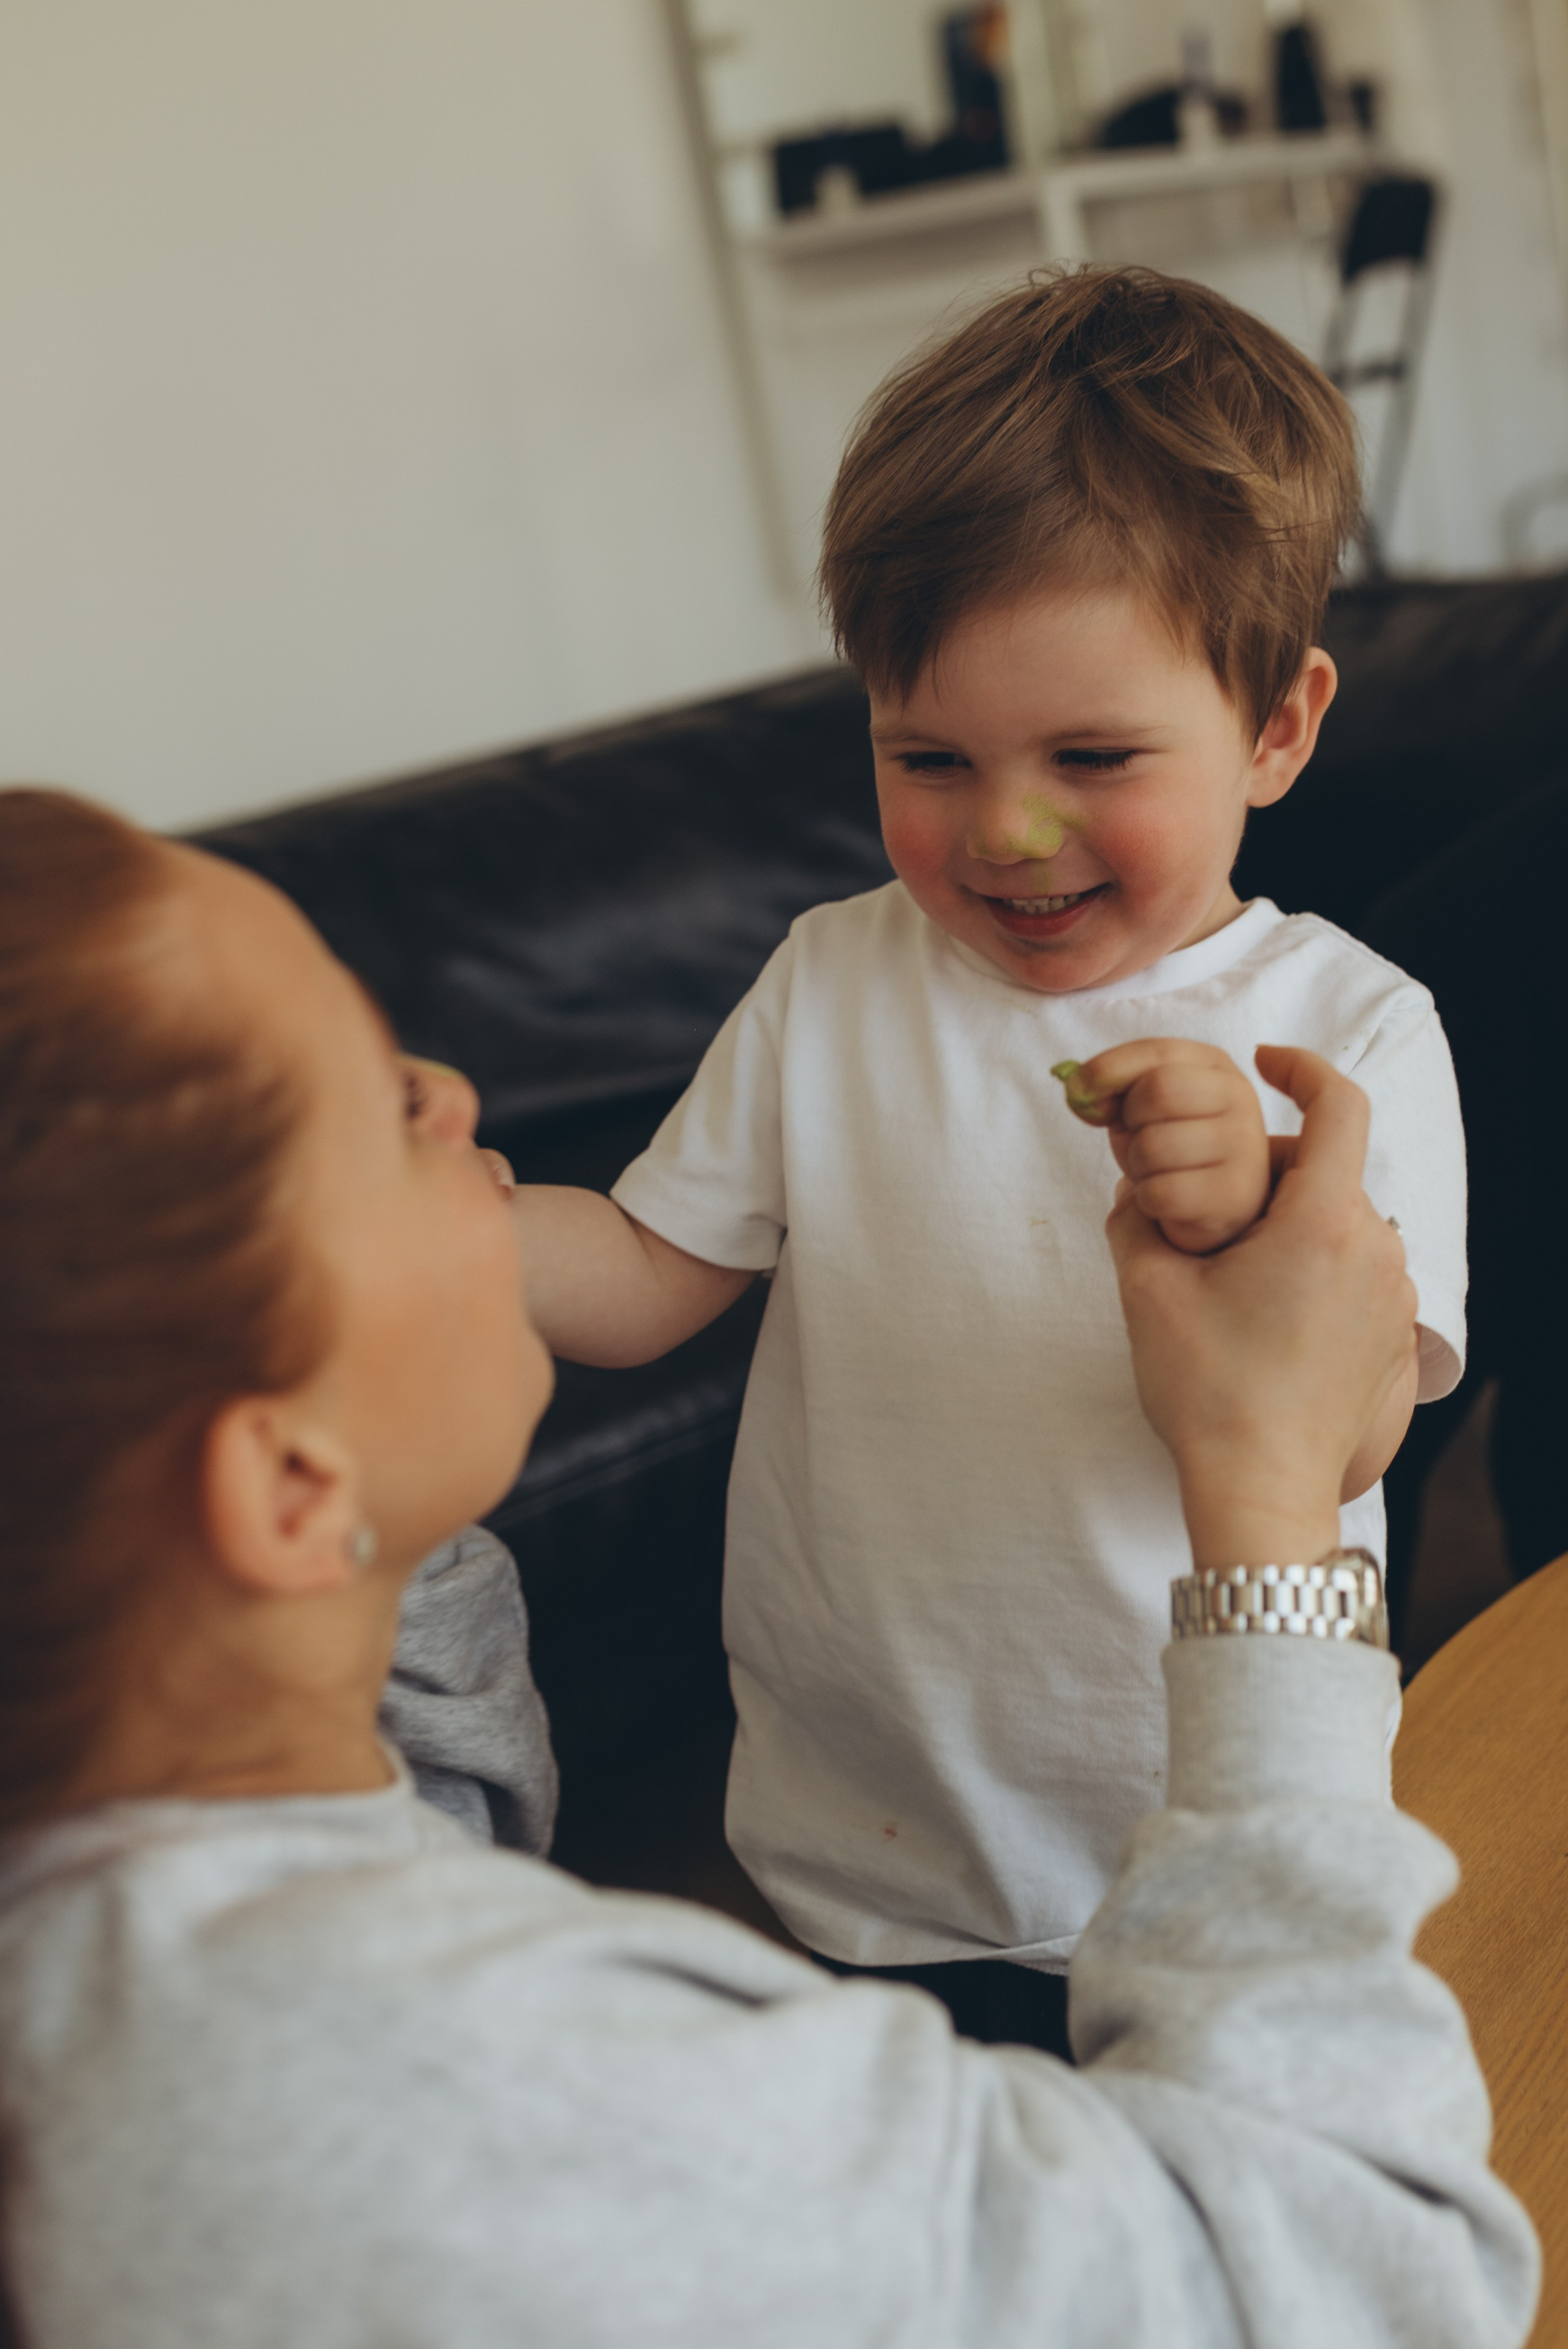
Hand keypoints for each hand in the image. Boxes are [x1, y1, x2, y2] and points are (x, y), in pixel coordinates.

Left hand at [1055, 1039, 1270, 1254]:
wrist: (1207, 1205)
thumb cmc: (1170, 1145)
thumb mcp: (1138, 1104)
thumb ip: (1111, 1084)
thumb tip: (1078, 1089)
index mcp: (1215, 1065)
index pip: (1157, 1051)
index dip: (1108, 1070)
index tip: (1079, 1091)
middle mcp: (1240, 1097)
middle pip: (1159, 1092)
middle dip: (1130, 1121)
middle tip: (1140, 1138)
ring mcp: (1245, 1146)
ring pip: (1154, 1146)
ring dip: (1138, 1165)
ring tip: (1157, 1170)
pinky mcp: (1235, 1195)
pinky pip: (1160, 1192)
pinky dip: (1147, 1199)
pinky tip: (1166, 1199)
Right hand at [1105, 1046, 1418, 1570]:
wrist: (1262, 1490)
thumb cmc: (1207, 1390)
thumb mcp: (1148, 1290)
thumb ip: (1135, 1218)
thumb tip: (1133, 1185)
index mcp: (1321, 1222)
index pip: (1338, 1105)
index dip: (1305, 1067)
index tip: (1268, 1061)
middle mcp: (1374, 1249)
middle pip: (1323, 1172)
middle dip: (1262, 1174)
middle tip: (1200, 1211)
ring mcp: (1392, 1297)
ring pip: (1338, 1224)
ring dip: (1285, 1225)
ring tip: (1226, 1270)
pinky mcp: (1394, 1337)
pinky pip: (1354, 1272)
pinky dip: (1311, 1269)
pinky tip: (1262, 1312)